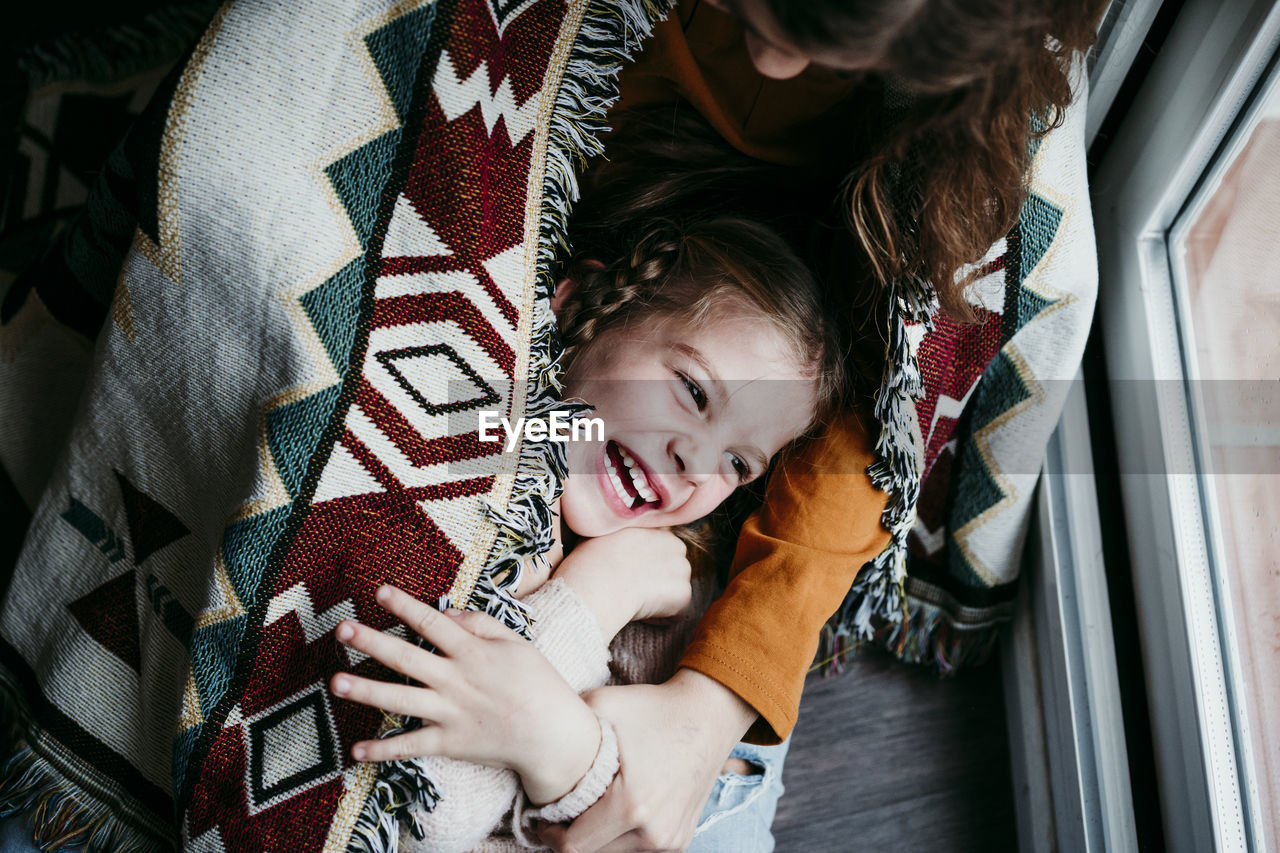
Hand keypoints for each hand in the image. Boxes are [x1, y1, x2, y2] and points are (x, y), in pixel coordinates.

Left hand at [330, 585, 600, 804]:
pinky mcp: (450, 743)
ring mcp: (451, 714)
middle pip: (407, 658)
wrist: (554, 735)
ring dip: (366, 691)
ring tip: (335, 682)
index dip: (405, 606)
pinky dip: (383, 750)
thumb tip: (446, 613)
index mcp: (474, 652)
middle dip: (372, 642)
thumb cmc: (538, 683)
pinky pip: (411, 746)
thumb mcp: (517, 642)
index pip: (432, 623)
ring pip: (401, 701)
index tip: (379, 592)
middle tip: (342, 629)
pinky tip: (355, 750)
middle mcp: (457, 681)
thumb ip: (481, 624)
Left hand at [538, 669, 755, 852]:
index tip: (540, 815)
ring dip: (595, 840)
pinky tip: (611, 812)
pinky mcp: (680, 839)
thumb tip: (529, 734)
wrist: (709, 714)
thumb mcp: (603, 705)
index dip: (548, 834)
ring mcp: (670, 840)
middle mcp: (653, 833)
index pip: (572, 847)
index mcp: (631, 806)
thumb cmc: (653, 708)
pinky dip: (619, 838)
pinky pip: (636, 850)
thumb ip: (563, 723)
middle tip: (557, 814)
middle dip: (569, 838)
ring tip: (586, 811)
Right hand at [554, 528, 690, 639]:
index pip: (660, 545)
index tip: (631, 569)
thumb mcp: (604, 531)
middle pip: (672, 565)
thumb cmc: (592, 558)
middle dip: (657, 578)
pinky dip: (662, 617)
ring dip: (660, 596)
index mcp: (657, 527)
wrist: (598, 582)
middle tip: (632, 586)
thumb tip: (614, 538)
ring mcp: (683, 570)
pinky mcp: (684, 594)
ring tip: (634, 598)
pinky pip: (677, 611)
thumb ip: (620, 531)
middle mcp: (676, 545)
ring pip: (675, 587)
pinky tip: (641, 611)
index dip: (646, 559)